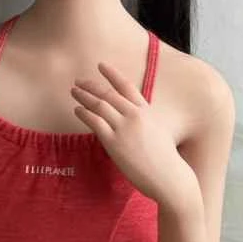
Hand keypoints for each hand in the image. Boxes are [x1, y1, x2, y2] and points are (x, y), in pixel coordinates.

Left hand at [71, 61, 197, 209]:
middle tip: (79, 81)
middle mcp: (135, 115)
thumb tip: (129, 122)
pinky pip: (95, 122)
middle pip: (108, 93)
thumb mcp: (158, 133)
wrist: (168, 176)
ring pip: (99, 105)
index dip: (112, 74)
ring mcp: (124, 127)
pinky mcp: (114, 142)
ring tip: (74, 92)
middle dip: (92, 85)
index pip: (126, 86)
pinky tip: (77, 110)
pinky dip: (84, 113)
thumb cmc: (164, 160)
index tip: (101, 65)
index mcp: (147, 111)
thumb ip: (143, 123)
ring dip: (84, 96)